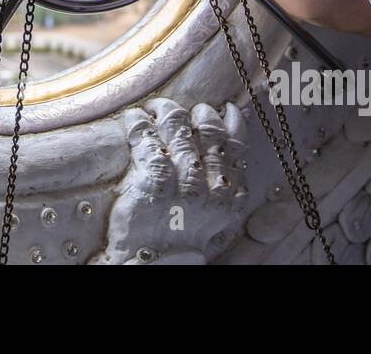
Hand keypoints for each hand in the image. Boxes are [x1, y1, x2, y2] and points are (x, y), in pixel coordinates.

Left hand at [93, 98, 250, 263]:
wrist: (151, 264)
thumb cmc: (180, 235)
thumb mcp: (213, 212)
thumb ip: (220, 179)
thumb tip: (225, 139)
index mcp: (231, 195)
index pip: (235, 145)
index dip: (228, 120)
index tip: (221, 108)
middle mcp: (212, 189)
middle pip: (207, 131)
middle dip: (195, 113)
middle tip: (181, 111)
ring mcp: (184, 186)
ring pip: (178, 130)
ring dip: (165, 111)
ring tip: (155, 107)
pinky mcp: (153, 184)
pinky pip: (148, 141)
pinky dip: (140, 124)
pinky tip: (135, 118)